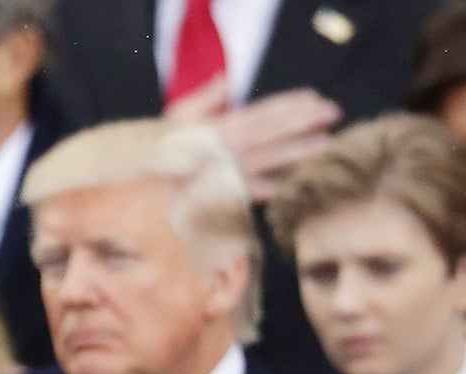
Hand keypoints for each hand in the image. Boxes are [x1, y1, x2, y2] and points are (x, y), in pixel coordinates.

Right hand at [165, 78, 339, 201]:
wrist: (137, 188)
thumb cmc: (157, 152)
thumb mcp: (176, 119)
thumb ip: (204, 101)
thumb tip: (226, 80)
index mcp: (218, 127)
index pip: (261, 112)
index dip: (289, 104)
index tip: (315, 98)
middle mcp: (225, 149)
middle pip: (272, 132)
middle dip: (303, 122)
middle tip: (333, 114)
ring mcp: (225, 174)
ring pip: (269, 161)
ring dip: (298, 152)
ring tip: (325, 144)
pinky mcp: (222, 197)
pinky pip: (253, 192)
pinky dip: (275, 188)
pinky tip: (295, 182)